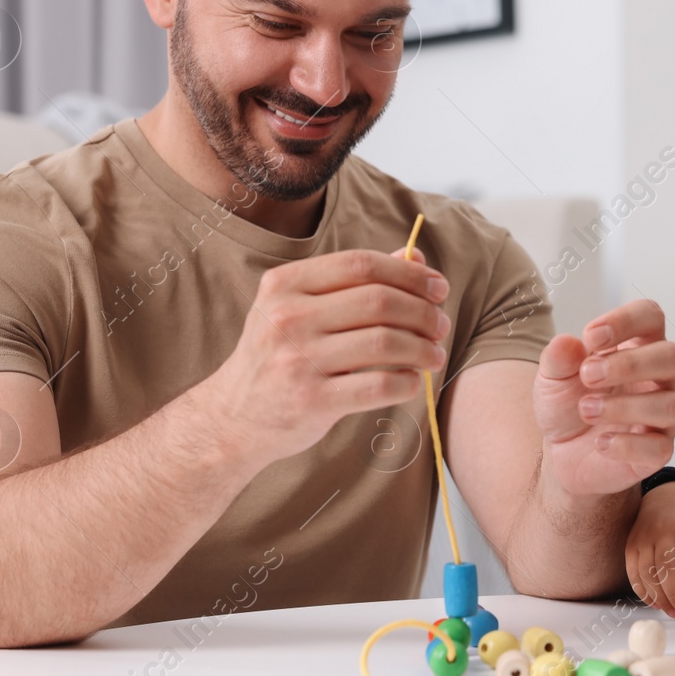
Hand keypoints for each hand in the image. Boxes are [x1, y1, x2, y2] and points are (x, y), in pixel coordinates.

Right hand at [199, 248, 451, 468]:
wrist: (233, 417)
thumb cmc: (278, 356)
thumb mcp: (300, 308)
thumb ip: (353, 282)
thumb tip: (415, 258)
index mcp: (285, 284)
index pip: (360, 265)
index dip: (409, 274)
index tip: (437, 287)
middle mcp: (287, 318)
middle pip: (379, 301)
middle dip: (423, 311)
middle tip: (441, 324)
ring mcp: (298, 360)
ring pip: (385, 342)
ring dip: (423, 347)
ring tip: (435, 354)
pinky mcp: (312, 401)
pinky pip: (379, 385)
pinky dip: (407, 382)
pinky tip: (412, 381)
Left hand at [532, 298, 674, 496]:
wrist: (561, 451)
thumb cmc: (568, 404)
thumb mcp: (553, 378)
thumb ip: (558, 359)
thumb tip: (566, 343)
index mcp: (638, 346)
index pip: (650, 316)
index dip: (626, 320)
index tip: (591, 337)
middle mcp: (659, 377)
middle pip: (672, 357)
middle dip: (630, 364)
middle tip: (588, 375)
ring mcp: (662, 415)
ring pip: (669, 405)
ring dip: (623, 407)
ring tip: (586, 409)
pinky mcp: (657, 451)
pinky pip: (659, 448)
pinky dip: (627, 445)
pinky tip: (600, 442)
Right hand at [625, 481, 674, 617]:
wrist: (665, 498)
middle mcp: (662, 532)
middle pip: (666, 567)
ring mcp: (643, 539)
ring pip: (647, 574)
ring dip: (660, 598)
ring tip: (673, 612)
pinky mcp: (631, 546)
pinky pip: (634, 574)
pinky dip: (644, 592)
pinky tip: (656, 603)